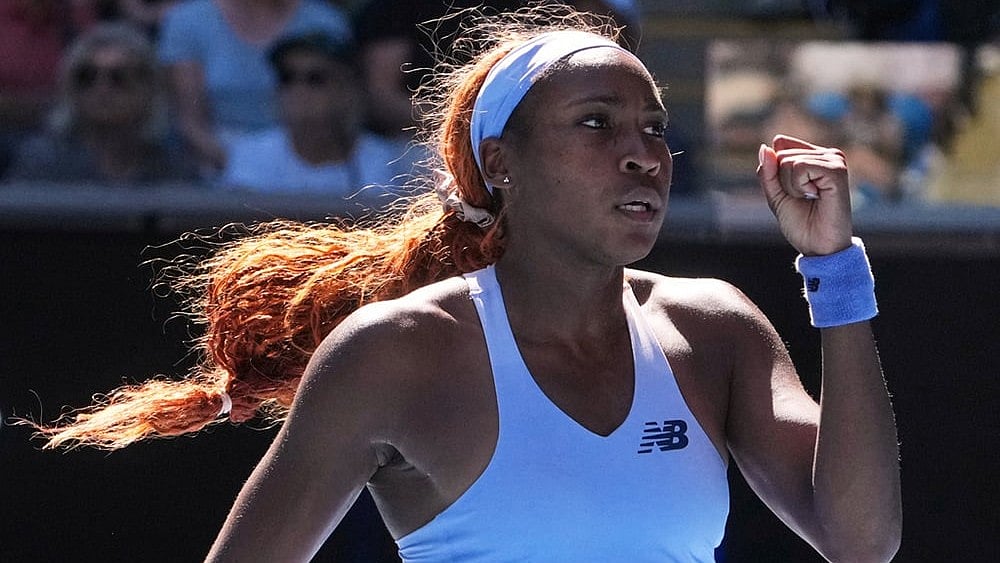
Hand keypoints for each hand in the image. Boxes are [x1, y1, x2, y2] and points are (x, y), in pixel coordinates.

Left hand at [757, 135, 853, 255]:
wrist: (818, 247)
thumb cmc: (801, 224)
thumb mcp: (775, 196)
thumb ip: (767, 172)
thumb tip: (765, 147)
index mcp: (814, 156)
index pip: (780, 144)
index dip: (775, 171)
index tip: (792, 191)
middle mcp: (827, 154)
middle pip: (781, 154)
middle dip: (782, 182)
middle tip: (803, 199)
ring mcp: (834, 160)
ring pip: (787, 160)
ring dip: (790, 187)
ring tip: (810, 199)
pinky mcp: (837, 170)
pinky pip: (799, 167)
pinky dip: (798, 186)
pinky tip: (816, 196)